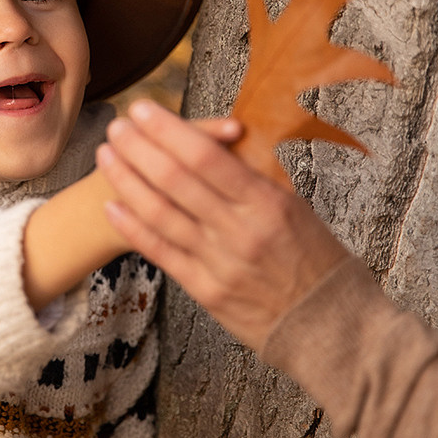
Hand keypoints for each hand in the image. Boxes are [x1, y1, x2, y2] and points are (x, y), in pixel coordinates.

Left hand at [96, 100, 347, 351]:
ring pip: (162, 213)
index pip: (208, 157)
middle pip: (177, 180)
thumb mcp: (297, 210)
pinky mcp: (207, 291)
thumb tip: (216, 144)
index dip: (169, 130)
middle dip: (140, 148)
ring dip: (127, 181)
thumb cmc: (317, 261)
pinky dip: (134, 227)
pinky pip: (163, 253)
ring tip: (106, 155)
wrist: (331, 328)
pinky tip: (111, 205)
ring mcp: (220, 263)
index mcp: (267, 202)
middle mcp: (241, 230)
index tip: (143, 109)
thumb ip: (253, 182)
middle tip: (116, 124)